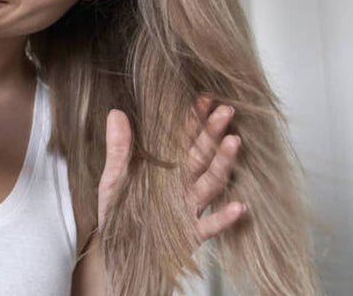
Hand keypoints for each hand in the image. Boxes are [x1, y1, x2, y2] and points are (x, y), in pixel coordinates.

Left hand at [97, 97, 244, 241]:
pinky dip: (224, 218)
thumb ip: (118, 149)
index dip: (193, 119)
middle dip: (213, 132)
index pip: (182, 139)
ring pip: (211, 183)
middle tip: (226, 110)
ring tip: (234, 142)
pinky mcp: (191, 234)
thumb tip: (115, 113)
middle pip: (202, 155)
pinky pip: (211, 225)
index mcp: (165, 169)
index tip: (204, 98)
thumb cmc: (118, 215)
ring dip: (223, 163)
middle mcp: (182, 185)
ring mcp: (190, 208)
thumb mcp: (113, 180)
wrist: (118, 254)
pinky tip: (239, 206)